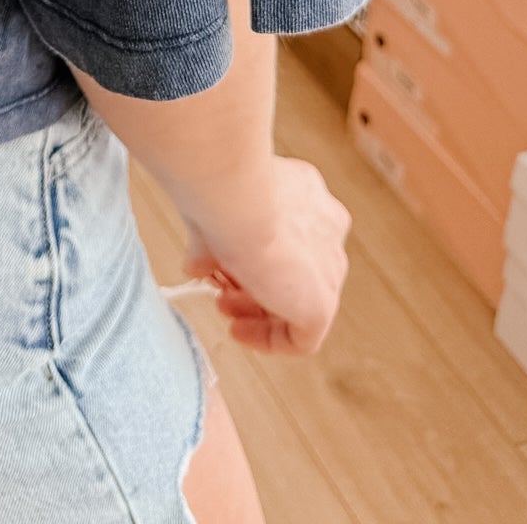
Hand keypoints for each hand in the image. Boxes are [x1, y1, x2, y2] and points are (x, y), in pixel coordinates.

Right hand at [181, 155, 350, 354]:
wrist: (237, 196)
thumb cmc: (222, 189)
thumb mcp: (214, 214)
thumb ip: (212, 242)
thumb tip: (197, 265)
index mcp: (308, 196)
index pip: (287, 238)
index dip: (254, 258)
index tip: (225, 269)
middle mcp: (327, 229)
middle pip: (294, 270)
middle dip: (255, 284)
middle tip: (224, 292)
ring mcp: (329, 267)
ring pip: (298, 300)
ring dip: (259, 309)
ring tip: (225, 308)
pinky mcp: (322, 304)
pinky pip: (301, 335)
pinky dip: (269, 338)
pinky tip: (240, 331)